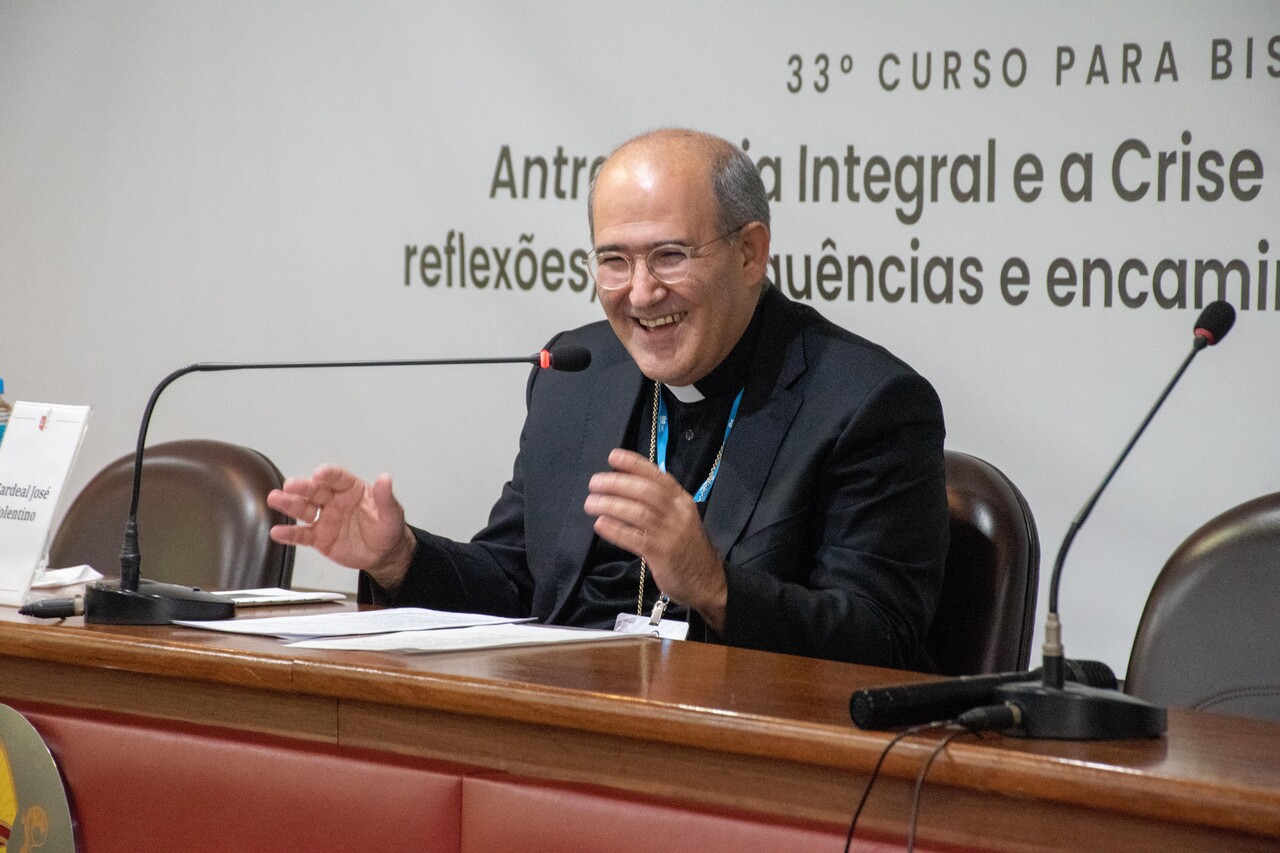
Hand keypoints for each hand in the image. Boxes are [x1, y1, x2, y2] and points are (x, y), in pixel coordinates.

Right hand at [267, 465, 415, 591]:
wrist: (383, 554)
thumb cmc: (386, 528)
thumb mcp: (392, 513)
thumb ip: (386, 497)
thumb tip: (385, 479)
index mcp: (351, 489)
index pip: (337, 478)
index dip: (328, 474)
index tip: (320, 473)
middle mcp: (334, 501)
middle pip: (315, 490)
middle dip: (302, 487)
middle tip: (290, 485)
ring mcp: (325, 518)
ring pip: (304, 509)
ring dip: (289, 504)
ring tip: (275, 499)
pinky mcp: (319, 537)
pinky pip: (302, 534)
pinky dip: (289, 533)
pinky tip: (278, 531)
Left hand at [584, 448, 727, 630]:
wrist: (707, 580)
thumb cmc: (687, 546)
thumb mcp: (680, 517)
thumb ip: (659, 503)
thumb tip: (626, 485)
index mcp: (681, 500)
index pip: (656, 476)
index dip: (634, 464)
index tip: (613, 457)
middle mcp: (677, 512)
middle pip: (644, 491)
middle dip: (616, 484)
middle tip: (594, 483)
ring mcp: (670, 533)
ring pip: (637, 512)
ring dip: (610, 505)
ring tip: (591, 503)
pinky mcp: (661, 553)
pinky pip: (634, 538)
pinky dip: (615, 530)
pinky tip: (600, 524)